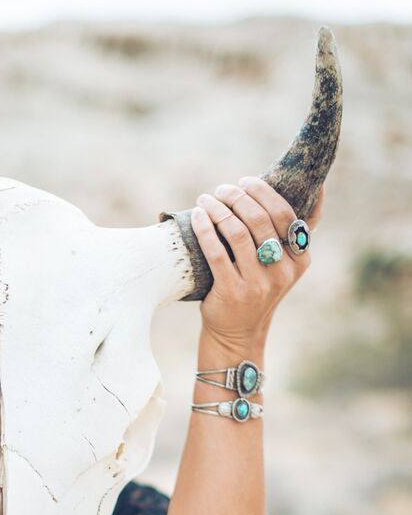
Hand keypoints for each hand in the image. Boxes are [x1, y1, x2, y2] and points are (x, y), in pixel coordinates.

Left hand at [190, 176, 325, 350]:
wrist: (237, 333)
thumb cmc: (259, 288)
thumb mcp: (285, 264)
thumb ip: (296, 232)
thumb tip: (318, 186)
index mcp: (299, 260)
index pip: (285, 215)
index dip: (264, 193)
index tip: (246, 181)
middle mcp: (282, 272)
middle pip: (259, 220)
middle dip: (238, 197)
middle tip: (223, 189)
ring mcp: (257, 283)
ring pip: (236, 233)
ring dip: (218, 209)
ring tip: (207, 199)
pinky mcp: (232, 292)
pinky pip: (216, 251)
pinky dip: (204, 229)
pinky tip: (198, 216)